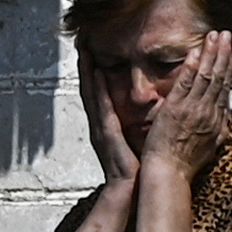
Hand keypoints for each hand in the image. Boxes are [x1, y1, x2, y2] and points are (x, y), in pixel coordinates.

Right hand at [81, 48, 140, 185]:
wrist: (128, 192)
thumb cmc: (135, 170)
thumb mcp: (134, 141)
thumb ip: (135, 124)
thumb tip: (149, 109)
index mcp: (106, 124)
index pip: (98, 91)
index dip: (93, 69)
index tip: (92, 48)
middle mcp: (99, 122)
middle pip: (89, 86)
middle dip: (85, 63)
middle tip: (82, 40)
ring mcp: (100, 127)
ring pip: (91, 92)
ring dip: (86, 70)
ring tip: (84, 48)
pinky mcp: (106, 133)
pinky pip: (101, 106)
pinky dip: (97, 89)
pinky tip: (96, 73)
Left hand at [149, 27, 231, 169]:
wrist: (170, 173)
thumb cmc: (186, 164)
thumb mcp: (211, 146)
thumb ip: (218, 129)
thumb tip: (224, 120)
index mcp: (217, 121)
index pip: (227, 89)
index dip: (231, 68)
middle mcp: (209, 112)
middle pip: (220, 78)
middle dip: (224, 55)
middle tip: (227, 36)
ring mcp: (193, 109)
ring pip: (207, 77)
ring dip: (212, 54)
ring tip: (215, 36)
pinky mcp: (176, 109)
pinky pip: (186, 83)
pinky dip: (192, 67)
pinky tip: (196, 53)